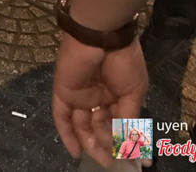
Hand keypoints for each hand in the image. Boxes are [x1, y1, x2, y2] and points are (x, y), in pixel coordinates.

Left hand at [53, 34, 147, 165]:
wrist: (102, 36)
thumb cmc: (123, 62)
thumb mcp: (133, 93)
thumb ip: (128, 121)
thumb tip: (131, 149)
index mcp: (116, 94)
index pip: (117, 124)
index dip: (123, 142)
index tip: (133, 162)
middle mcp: (97, 96)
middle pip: (98, 127)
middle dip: (106, 146)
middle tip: (112, 161)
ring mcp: (80, 94)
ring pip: (82, 125)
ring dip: (91, 142)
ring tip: (101, 157)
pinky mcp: (64, 91)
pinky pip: (62, 116)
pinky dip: (67, 134)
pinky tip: (75, 151)